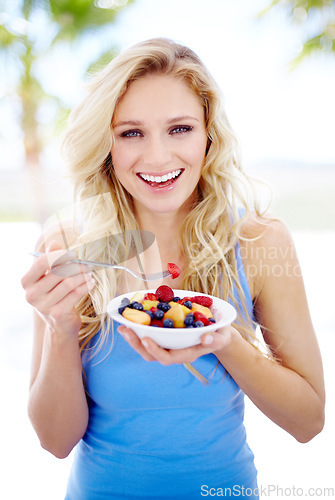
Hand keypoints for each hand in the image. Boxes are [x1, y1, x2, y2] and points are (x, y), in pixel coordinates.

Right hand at [21, 240, 94, 336]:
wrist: (60, 323)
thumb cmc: (55, 294)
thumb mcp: (50, 277)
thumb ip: (52, 259)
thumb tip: (55, 242)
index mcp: (27, 281)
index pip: (42, 262)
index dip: (59, 255)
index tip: (73, 254)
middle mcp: (32, 294)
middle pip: (58, 272)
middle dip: (75, 266)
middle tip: (87, 264)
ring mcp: (44, 305)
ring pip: (68, 283)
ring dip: (82, 276)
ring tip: (90, 273)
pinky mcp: (57, 313)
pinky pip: (75, 294)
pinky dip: (86, 286)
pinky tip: (91, 282)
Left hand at [118, 324, 232, 364]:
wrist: (218, 332)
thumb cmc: (220, 334)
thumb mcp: (222, 336)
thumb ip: (216, 339)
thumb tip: (206, 338)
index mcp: (187, 353)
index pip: (168, 357)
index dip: (155, 350)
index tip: (146, 338)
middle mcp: (174, 351)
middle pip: (151, 355)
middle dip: (137, 344)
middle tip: (125, 330)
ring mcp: (168, 345)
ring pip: (147, 347)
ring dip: (133, 338)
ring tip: (122, 326)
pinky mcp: (164, 337)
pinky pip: (149, 336)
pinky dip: (138, 330)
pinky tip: (130, 319)